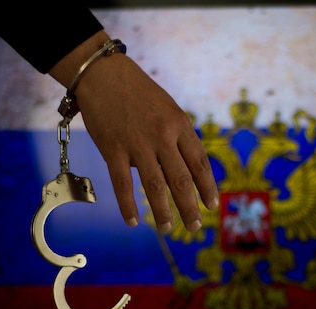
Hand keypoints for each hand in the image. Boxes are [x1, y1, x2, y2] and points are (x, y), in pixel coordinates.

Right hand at [50, 31, 218, 232]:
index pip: (199, 162)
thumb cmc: (138, 91)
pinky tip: (133, 221)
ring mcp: (138, 144)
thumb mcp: (168, 109)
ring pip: (155, 186)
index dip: (207, 186)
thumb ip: (177, 138)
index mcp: (180, 125)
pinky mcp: (113, 149)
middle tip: (195, 226)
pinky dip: (128, 205)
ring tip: (167, 228)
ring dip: (163, 211)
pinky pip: (122, 183)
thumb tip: (180, 170)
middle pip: (181, 180)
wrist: (103, 73)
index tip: (212, 205)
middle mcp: (163, 136)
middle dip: (190, 207)